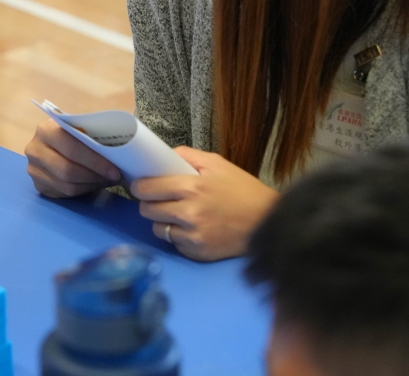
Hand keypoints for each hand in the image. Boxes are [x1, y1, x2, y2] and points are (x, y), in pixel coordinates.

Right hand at [25, 119, 120, 198]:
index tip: (115, 169)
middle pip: (68, 170)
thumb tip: (119, 154)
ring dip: (91, 185)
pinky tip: (93, 184)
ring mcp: (33, 169)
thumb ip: (92, 136)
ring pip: (67, 185)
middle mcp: (34, 149)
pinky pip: (64, 193)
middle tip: (114, 177)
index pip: (72, 149)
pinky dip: (83, 190)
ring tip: (106, 180)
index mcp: (46, 129)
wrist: (51, 141)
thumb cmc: (71, 132)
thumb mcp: (79, 127)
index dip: (95, 161)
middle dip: (95, 175)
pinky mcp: (37, 185)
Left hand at [130, 147, 278, 261]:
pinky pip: (173, 244)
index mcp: (192, 188)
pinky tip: (190, 228)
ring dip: (162, 221)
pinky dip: (177, 236)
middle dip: (149, 203)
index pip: (147, 189)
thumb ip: (187, 155)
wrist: (268, 222)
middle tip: (159, 199)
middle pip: (147, 210)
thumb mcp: (217, 164)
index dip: (140, 186)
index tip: (141, 185)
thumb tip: (161, 156)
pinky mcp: (197, 253)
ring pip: (157, 229)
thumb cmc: (242, 190)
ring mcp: (192, 237)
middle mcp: (188, 214)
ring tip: (175, 214)